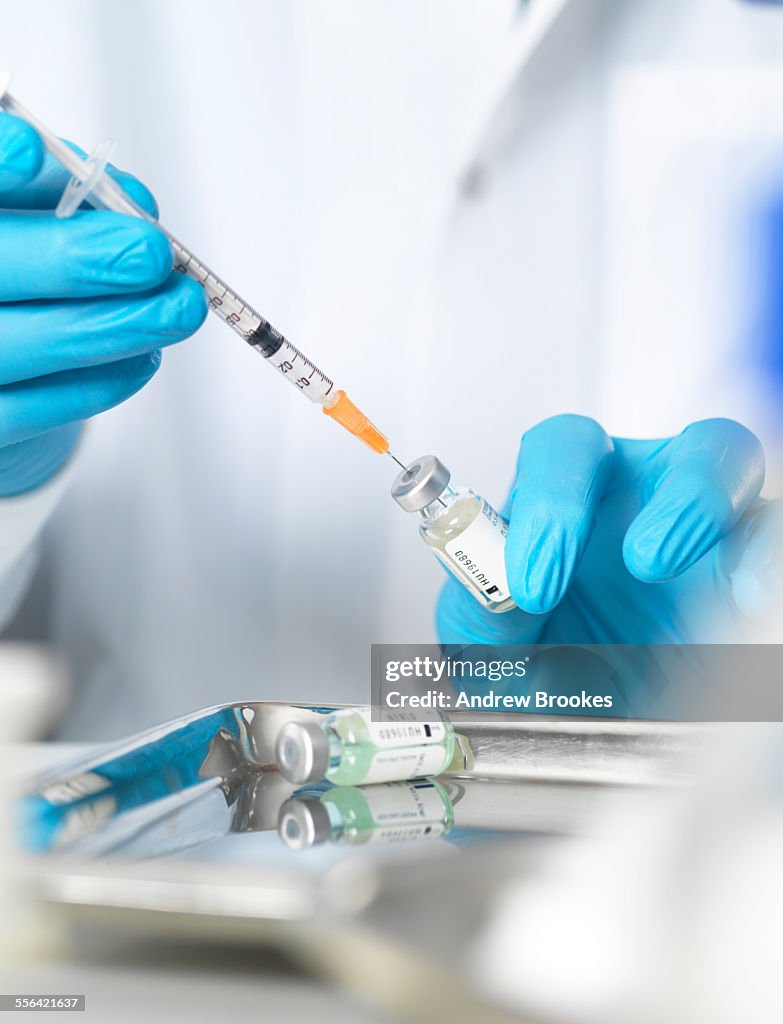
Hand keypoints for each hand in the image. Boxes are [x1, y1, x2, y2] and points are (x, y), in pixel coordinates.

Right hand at [0, 113, 206, 495]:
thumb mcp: (33, 217)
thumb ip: (69, 195)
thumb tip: (133, 203)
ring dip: (116, 324)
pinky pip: (39, 408)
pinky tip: (144, 355)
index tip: (33, 148)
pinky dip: (101, 380)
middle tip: (151, 252)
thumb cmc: (18, 273)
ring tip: (180, 306)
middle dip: (75, 259)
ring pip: (25, 344)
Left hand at [437, 415, 780, 647]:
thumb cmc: (534, 676)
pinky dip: (766, 562)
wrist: (584, 737)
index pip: (564, 449)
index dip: (552, 498)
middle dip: (663, 492)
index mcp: (571, 502)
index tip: (533, 581)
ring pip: (733, 466)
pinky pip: (772, 540)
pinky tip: (746, 603)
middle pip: (675, 443)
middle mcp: (646, 502)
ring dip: (707, 505)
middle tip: (641, 562)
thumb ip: (484, 609)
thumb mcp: (488, 650)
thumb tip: (496, 579)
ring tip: (676, 572)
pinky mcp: (749, 576)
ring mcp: (710, 537)